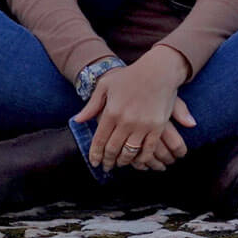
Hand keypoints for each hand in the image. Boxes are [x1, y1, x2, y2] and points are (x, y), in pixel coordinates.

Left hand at [74, 46, 195, 171]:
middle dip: (108, 161)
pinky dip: (142, 158)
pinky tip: (138, 160)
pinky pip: (148, 149)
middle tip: (106, 167)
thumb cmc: (131, 76)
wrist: (159, 70)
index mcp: (111, 112)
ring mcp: (142, 125)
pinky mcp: (157, 126)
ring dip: (123, 161)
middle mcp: (126, 121)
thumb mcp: (106, 85)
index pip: (99, 140)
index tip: (95, 162)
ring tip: (120, 164)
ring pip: (129, 152)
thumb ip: (92, 105)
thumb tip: (77, 120)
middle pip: (113, 149)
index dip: (95, 154)